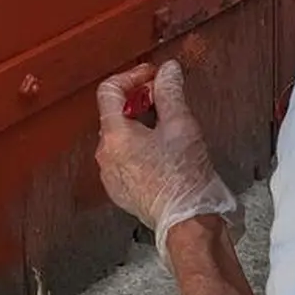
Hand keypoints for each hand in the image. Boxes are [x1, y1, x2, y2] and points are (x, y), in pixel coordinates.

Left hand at [96, 61, 243, 261]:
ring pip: (119, 137)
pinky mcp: (121, 190)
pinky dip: (138, 146)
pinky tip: (162, 149)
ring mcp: (111, 175)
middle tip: (164, 96)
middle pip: (114, 114)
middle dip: (138, 99)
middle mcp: (105, 156)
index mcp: (115, 136)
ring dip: (139, 123)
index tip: (152, 75)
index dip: (132, 76)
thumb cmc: (184, 179)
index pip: (109, 91)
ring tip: (167, 124)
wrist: (188, 222)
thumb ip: (170, 92)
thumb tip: (167, 71)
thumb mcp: (181, 125)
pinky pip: (123, 158)